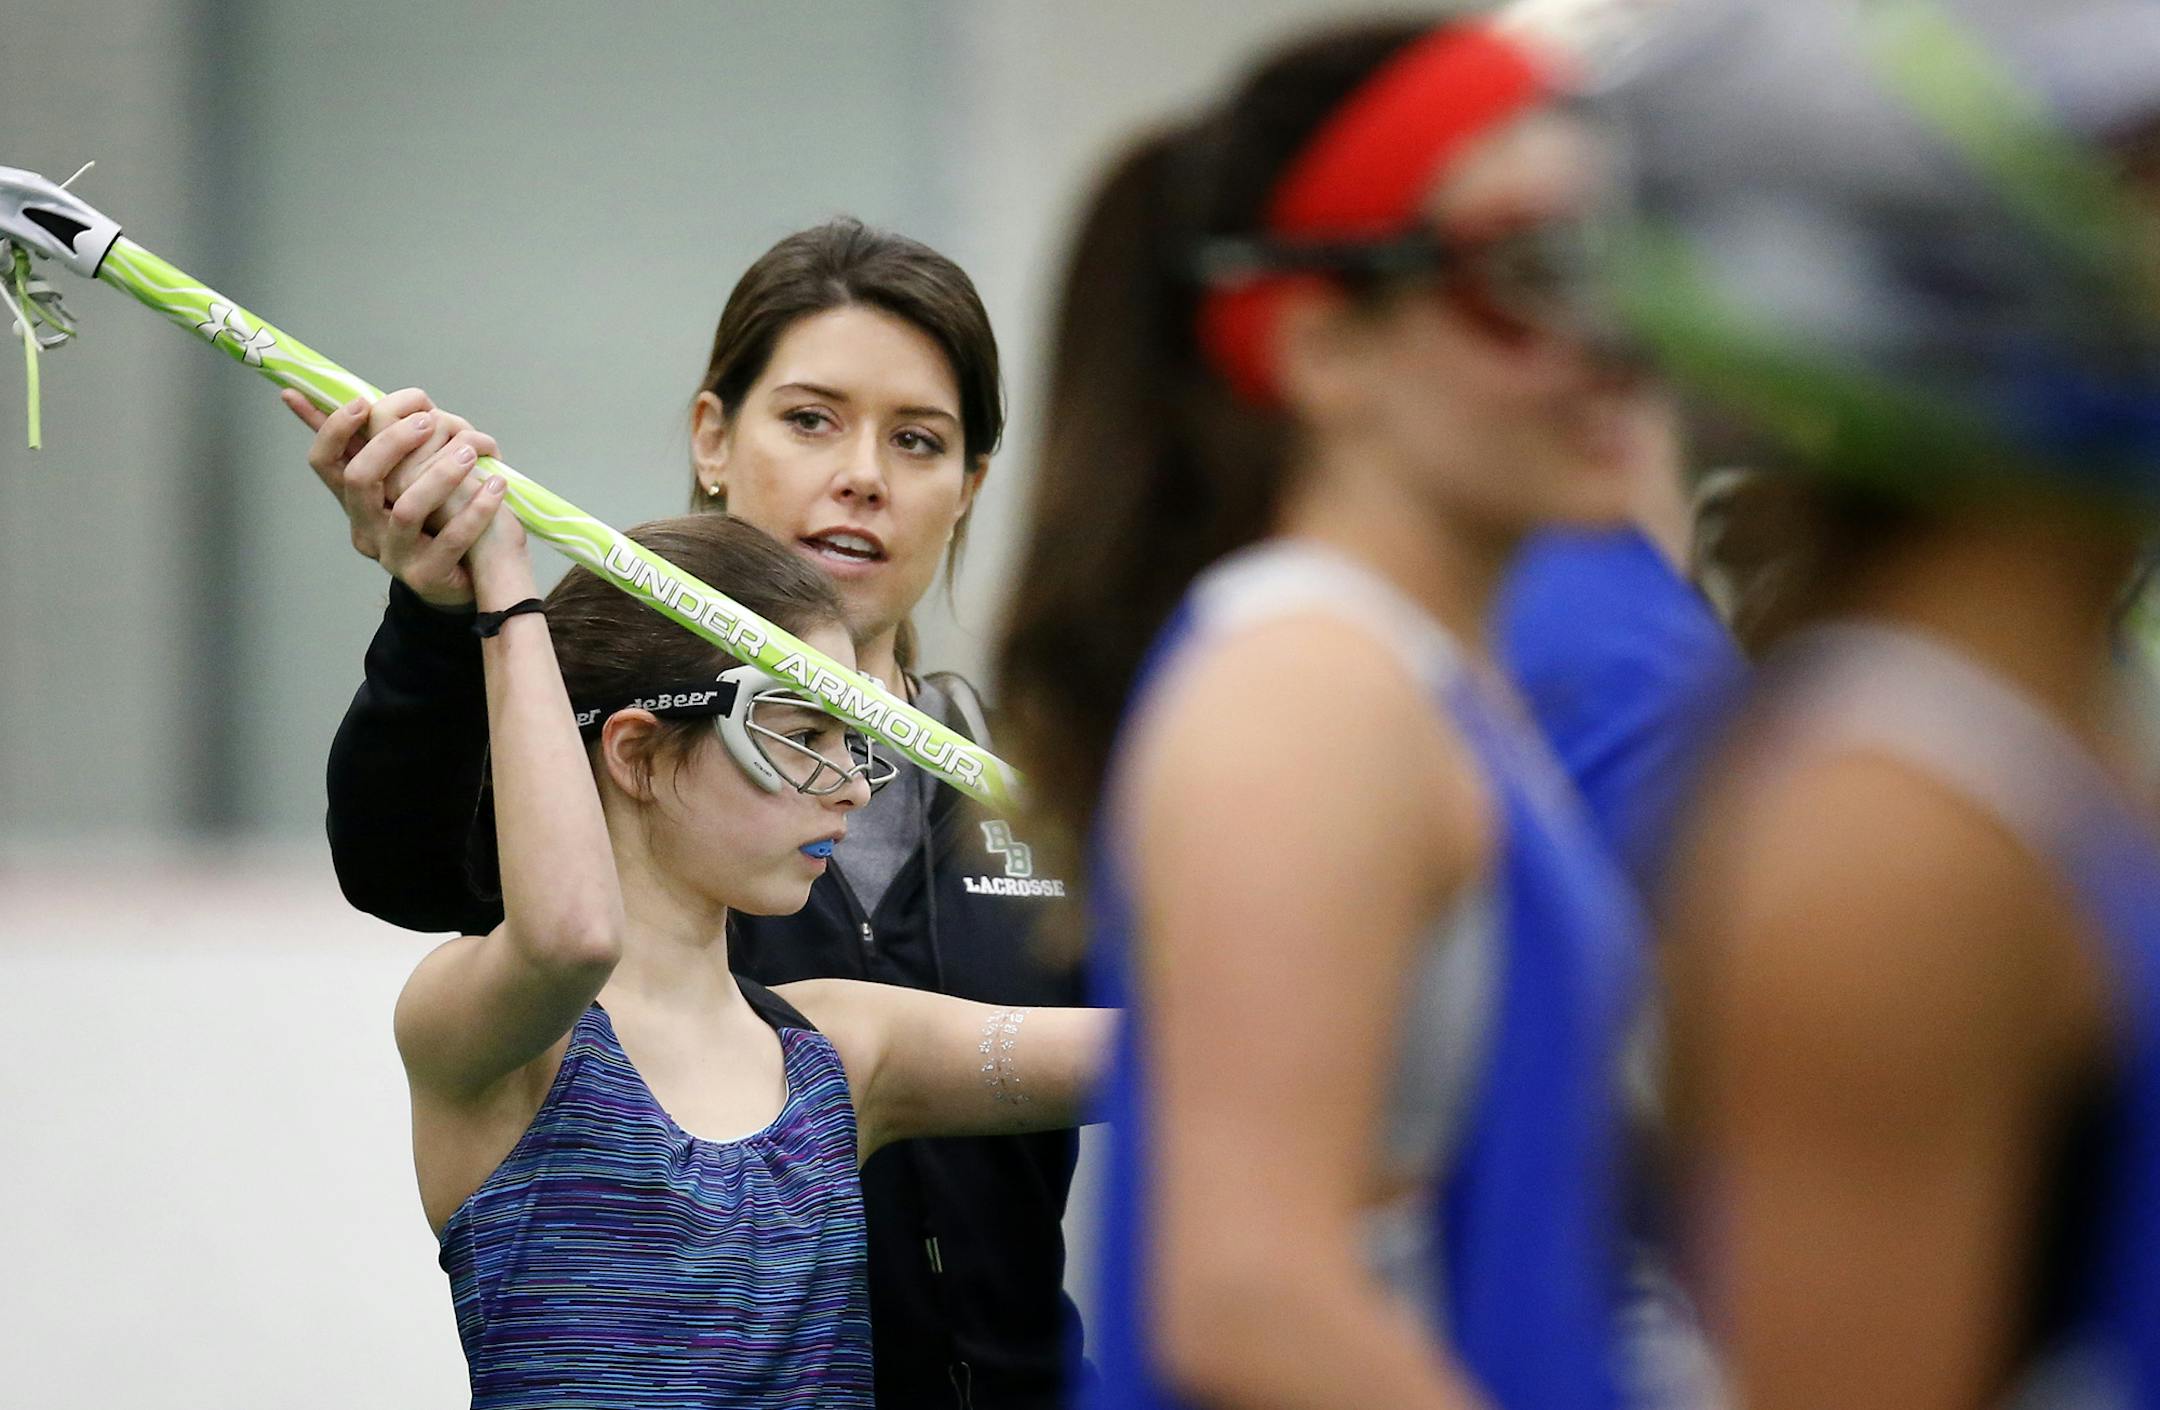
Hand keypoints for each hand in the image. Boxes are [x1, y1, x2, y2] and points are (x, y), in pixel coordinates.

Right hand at [283, 387, 501, 607]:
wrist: (474, 579)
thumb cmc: (443, 518)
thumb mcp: (413, 478)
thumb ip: (390, 443)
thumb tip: (354, 394)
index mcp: (358, 500)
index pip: (324, 461)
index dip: (332, 429)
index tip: (361, 402)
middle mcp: (367, 528)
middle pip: (359, 478)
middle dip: (392, 442)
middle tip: (430, 422)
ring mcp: (394, 556)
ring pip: (406, 508)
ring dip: (439, 474)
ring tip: (470, 452)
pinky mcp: (427, 576)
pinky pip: (450, 539)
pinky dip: (476, 508)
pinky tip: (496, 485)